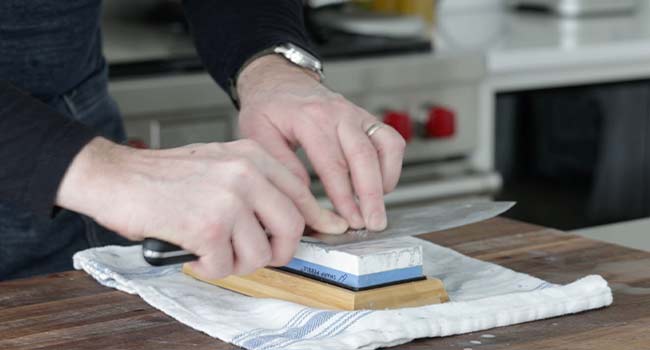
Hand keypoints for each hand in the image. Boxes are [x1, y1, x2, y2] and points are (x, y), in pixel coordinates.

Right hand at [56, 137, 347, 278]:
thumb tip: (292, 219)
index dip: (316, 219)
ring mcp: (229, 200)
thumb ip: (257, 186)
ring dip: (236, 263)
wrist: (115, 176)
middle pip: (292, 228)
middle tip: (257, 256)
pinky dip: (209, 269)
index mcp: (253, 156)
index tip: (326, 230)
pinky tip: (193, 254)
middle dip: (278, 252)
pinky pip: (224, 267)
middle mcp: (246, 173)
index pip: (302, 193)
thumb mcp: (220, 164)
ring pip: (259, 254)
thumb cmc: (164, 176)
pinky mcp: (208, 227)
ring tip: (212, 251)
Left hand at [237, 55, 405, 230]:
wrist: (278, 80)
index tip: (349, 220)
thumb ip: (281, 164)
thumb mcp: (257, 133)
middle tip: (372, 223)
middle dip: (371, 195)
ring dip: (385, 180)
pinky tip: (380, 185)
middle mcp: (338, 113)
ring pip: (385, 146)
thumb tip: (303, 195)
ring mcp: (356, 115)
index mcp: (309, 118)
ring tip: (378, 207)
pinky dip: (391, 164)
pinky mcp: (366, 119)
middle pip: (364, 157)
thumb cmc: (267, 107)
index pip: (333, 163)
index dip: (344, 196)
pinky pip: (390, 140)